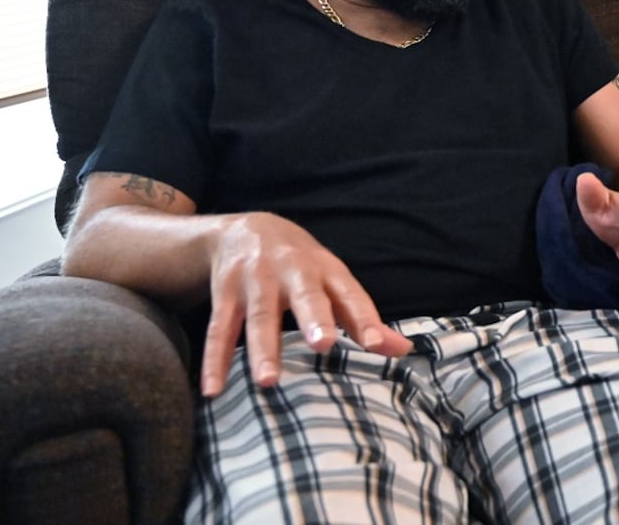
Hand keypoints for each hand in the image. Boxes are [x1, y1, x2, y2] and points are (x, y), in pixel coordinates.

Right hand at [200, 212, 412, 397]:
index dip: (364, 318)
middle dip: (314, 318)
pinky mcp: (224, 293)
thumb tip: (404, 351)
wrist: (245, 229)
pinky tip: (214, 389)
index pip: (350, 295)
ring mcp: (255, 280)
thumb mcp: (334, 282)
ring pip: (259, 316)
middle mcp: (292, 270)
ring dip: (262, 348)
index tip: (374, 345)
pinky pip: (219, 328)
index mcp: (326, 270)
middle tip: (324, 344)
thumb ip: (364, 318)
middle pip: (305, 294)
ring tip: (267, 381)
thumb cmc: (302, 265)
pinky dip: (215, 359)